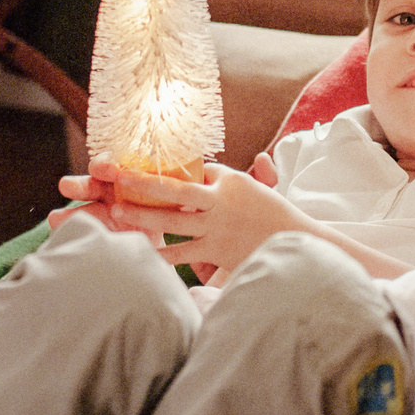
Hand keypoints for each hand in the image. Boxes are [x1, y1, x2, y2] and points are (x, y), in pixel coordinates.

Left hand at [53, 154, 301, 283]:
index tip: (142, 166)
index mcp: (229, 180)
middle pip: (175, 190)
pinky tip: (141, 254)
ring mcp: (216, 228)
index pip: (194, 171)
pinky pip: (183, 254)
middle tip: (116, 176)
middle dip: (143, 182)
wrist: (297, 243)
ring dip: (144, 215)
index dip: (169, 170)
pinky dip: (162, 254)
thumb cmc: (273, 214)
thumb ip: (235, 173)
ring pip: (174, 220)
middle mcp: (220, 201)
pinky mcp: (216, 252)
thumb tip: (237, 159)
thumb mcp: (256, 186)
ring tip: (118, 211)